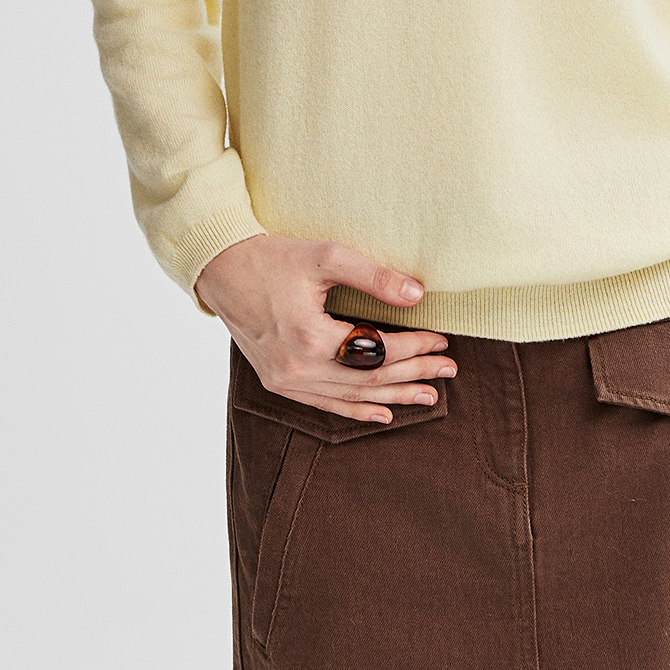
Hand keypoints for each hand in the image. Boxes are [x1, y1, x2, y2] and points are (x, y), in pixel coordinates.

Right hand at [194, 234, 456, 425]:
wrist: (222, 269)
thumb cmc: (273, 257)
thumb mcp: (326, 256)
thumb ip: (374, 276)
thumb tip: (417, 295)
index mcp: (310, 337)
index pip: (377, 350)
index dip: (414, 346)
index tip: (441, 339)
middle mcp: (297, 368)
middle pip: (369, 379)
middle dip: (413, 374)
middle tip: (448, 369)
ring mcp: (285, 381)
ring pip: (350, 397)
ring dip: (393, 397)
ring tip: (428, 395)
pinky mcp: (278, 382)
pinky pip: (324, 404)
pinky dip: (355, 410)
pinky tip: (382, 413)